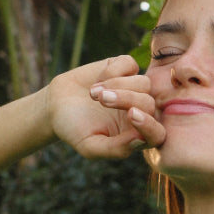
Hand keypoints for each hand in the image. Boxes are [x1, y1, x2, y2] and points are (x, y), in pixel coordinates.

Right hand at [47, 54, 165, 158]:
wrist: (56, 105)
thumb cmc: (74, 130)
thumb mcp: (91, 146)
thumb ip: (116, 149)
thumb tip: (140, 140)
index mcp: (137, 136)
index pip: (157, 134)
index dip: (149, 125)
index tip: (131, 115)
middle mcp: (141, 113)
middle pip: (149, 103)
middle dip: (125, 99)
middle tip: (102, 100)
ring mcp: (135, 89)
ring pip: (143, 83)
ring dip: (117, 85)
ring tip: (93, 94)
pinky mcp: (125, 69)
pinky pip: (130, 65)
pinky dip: (113, 71)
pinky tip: (97, 81)